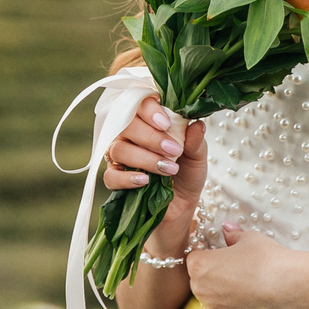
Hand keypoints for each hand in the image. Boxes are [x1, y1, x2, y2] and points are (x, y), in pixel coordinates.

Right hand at [103, 95, 208, 212]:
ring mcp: (120, 156)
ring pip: (119, 149)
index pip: (141, 104)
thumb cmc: (187, 173)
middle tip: (173, 150)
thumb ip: (195, 141)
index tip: (166, 123)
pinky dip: (127, 178)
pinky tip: (144, 181)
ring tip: (169, 169)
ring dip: (145, 158)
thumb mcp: (197, 157)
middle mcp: (131, 134)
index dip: (150, 110)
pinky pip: (111, 175)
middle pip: (127, 124)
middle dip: (151, 137)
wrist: (182, 204)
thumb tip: (197, 124)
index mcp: (150, 121)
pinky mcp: (115, 178)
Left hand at [185, 222, 292, 308]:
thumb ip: (234, 236)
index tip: (220, 257)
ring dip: (217, 305)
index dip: (208, 257)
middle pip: (199, 285)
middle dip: (212, 281)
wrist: (287, 284)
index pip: (194, 260)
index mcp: (200, 265)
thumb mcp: (250, 239)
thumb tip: (228, 229)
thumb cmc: (267, 258)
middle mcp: (201, 290)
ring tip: (238, 297)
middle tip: (234, 275)